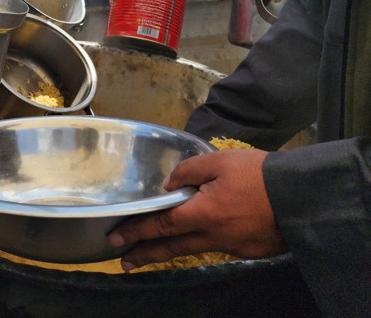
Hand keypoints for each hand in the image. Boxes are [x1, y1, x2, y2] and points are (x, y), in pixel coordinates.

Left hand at [107, 149, 286, 270]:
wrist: (304, 197)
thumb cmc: (261, 174)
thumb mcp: (220, 160)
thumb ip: (189, 171)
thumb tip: (169, 185)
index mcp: (203, 213)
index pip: (161, 224)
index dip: (137, 231)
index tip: (117, 238)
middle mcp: (213, 235)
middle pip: (171, 247)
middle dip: (145, 254)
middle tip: (124, 261)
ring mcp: (231, 246)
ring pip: (191, 249)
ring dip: (168, 252)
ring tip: (150, 255)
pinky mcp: (247, 250)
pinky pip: (215, 248)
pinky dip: (198, 245)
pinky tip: (192, 241)